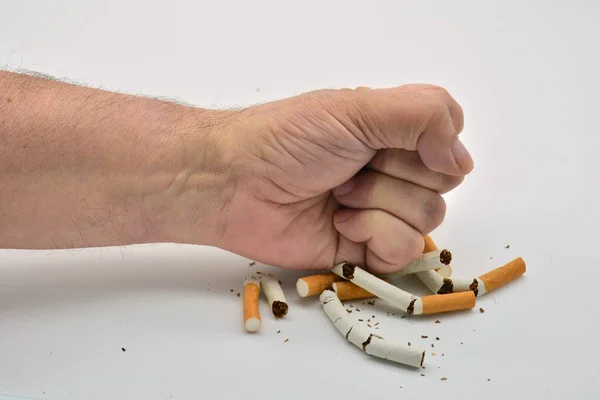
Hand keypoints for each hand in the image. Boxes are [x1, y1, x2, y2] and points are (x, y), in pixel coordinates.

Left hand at [168, 85, 472, 272]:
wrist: (236, 184)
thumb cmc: (288, 138)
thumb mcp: (357, 108)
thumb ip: (424, 116)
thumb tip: (461, 160)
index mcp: (393, 130)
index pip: (450, 136)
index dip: (430, 141)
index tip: (387, 138)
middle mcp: (393, 170)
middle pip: (444, 181)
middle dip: (395, 172)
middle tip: (349, 166)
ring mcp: (382, 210)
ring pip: (429, 217)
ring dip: (379, 202)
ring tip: (338, 193)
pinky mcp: (368, 250)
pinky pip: (405, 252)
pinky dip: (374, 234)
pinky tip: (340, 222)